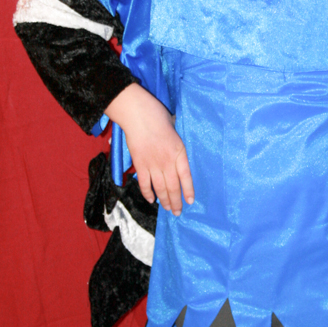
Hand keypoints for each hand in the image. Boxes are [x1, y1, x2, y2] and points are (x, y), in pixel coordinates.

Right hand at [105, 84, 193, 216]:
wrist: (138, 114)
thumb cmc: (157, 116)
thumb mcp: (174, 129)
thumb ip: (175, 145)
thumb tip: (174, 153)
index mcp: (179, 151)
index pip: (186, 176)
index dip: (188, 191)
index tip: (189, 201)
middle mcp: (167, 161)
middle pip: (173, 186)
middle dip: (176, 201)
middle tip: (177, 212)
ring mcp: (153, 164)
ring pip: (160, 188)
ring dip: (164, 200)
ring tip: (167, 209)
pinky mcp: (140, 164)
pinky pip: (144, 183)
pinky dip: (147, 193)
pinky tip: (151, 199)